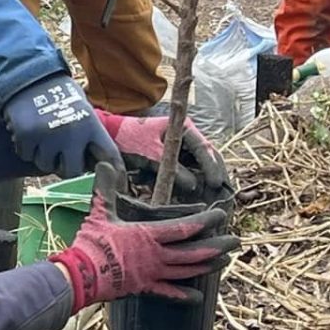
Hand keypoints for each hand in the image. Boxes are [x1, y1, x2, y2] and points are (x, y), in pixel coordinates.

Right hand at [2, 74, 121, 177]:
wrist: (29, 74)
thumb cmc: (60, 94)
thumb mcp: (83, 109)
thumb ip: (90, 135)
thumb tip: (99, 165)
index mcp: (91, 126)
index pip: (109, 156)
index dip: (114, 173)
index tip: (118, 185)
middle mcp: (72, 134)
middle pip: (74, 171)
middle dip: (67, 165)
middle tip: (61, 154)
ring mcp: (48, 137)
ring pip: (46, 165)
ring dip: (44, 156)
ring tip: (43, 137)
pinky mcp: (26, 137)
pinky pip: (27, 156)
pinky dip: (26, 148)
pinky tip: (29, 131)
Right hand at [49, 162, 236, 308]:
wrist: (82, 274)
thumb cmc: (92, 242)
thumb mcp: (99, 211)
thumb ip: (105, 187)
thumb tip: (105, 163)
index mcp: (149, 235)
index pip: (185, 227)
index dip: (206, 221)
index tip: (221, 215)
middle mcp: (157, 255)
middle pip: (194, 252)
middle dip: (217, 246)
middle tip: (236, 241)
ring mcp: (153, 274)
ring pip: (188, 271)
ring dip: (208, 266)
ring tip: (225, 261)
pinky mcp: (145, 288)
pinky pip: (169, 293)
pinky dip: (185, 295)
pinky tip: (199, 297)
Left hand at [94, 110, 229, 193]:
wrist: (109, 137)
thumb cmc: (129, 138)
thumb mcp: (151, 152)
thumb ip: (172, 168)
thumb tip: (194, 185)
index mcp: (185, 128)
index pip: (205, 148)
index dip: (212, 167)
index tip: (216, 183)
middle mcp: (187, 140)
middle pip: (207, 160)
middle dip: (214, 177)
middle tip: (220, 195)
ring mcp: (181, 153)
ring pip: (199, 170)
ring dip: (205, 185)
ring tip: (212, 201)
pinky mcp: (173, 165)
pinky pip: (187, 177)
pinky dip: (191, 188)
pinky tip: (196, 201)